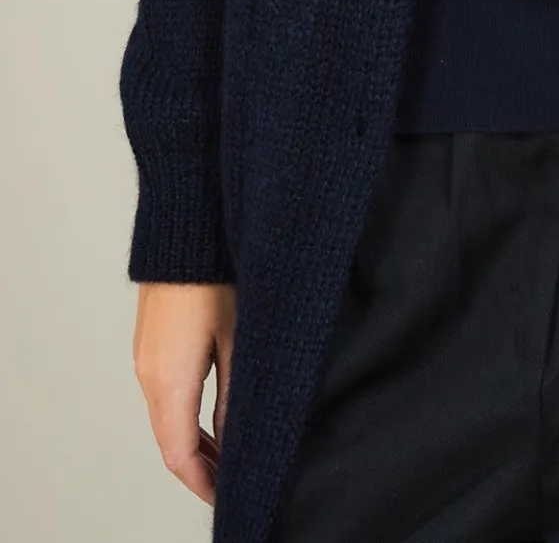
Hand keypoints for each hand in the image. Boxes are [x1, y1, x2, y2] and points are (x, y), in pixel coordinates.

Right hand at [133, 280, 234, 506]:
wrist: (186, 233)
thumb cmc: (217, 279)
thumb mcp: (240, 337)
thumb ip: (235, 392)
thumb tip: (238, 435)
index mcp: (169, 381)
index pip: (179, 453)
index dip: (202, 481)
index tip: (225, 497)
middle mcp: (149, 376)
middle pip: (169, 441)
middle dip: (199, 467)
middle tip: (231, 482)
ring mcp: (146, 360)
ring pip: (166, 419)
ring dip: (192, 442)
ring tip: (226, 456)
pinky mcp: (150, 345)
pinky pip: (164, 395)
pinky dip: (184, 417)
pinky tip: (209, 417)